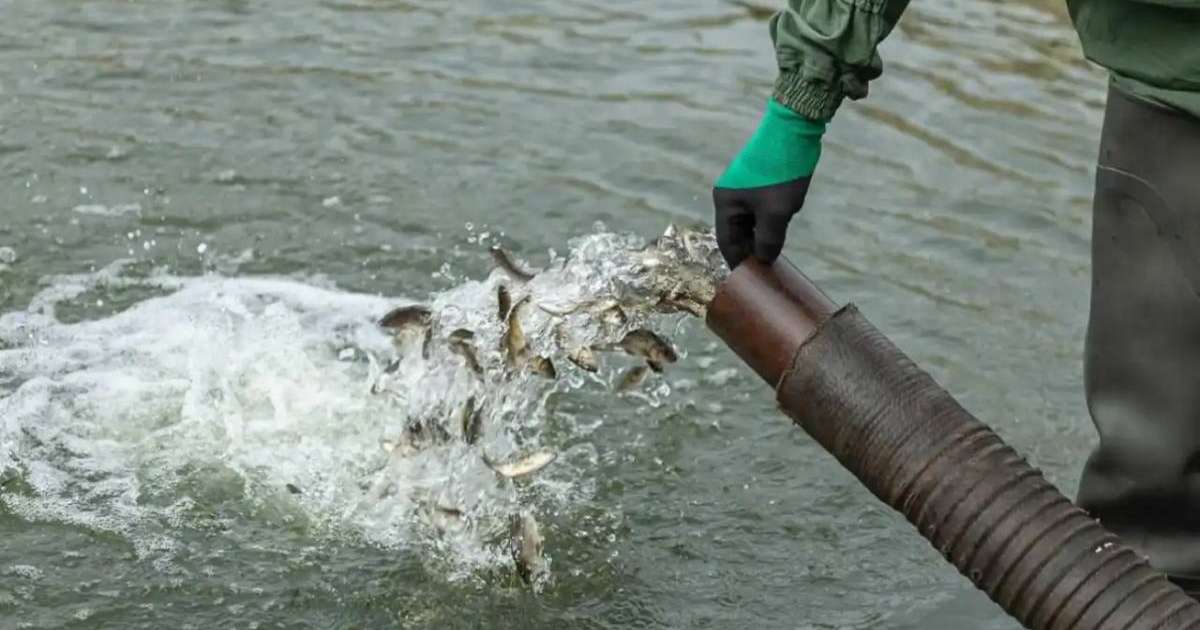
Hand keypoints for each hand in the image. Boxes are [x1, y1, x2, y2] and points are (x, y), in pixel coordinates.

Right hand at [713, 99, 824, 268]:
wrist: (793, 130)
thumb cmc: (780, 173)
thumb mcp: (777, 213)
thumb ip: (769, 240)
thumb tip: (765, 260)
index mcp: (725, 202)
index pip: (727, 242)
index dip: (739, 262)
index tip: (752, 280)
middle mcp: (729, 195)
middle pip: (737, 233)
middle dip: (751, 250)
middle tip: (767, 269)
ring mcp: (743, 188)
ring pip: (749, 222)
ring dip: (761, 236)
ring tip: (776, 252)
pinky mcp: (757, 181)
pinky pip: (758, 210)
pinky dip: (767, 223)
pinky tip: (781, 229)